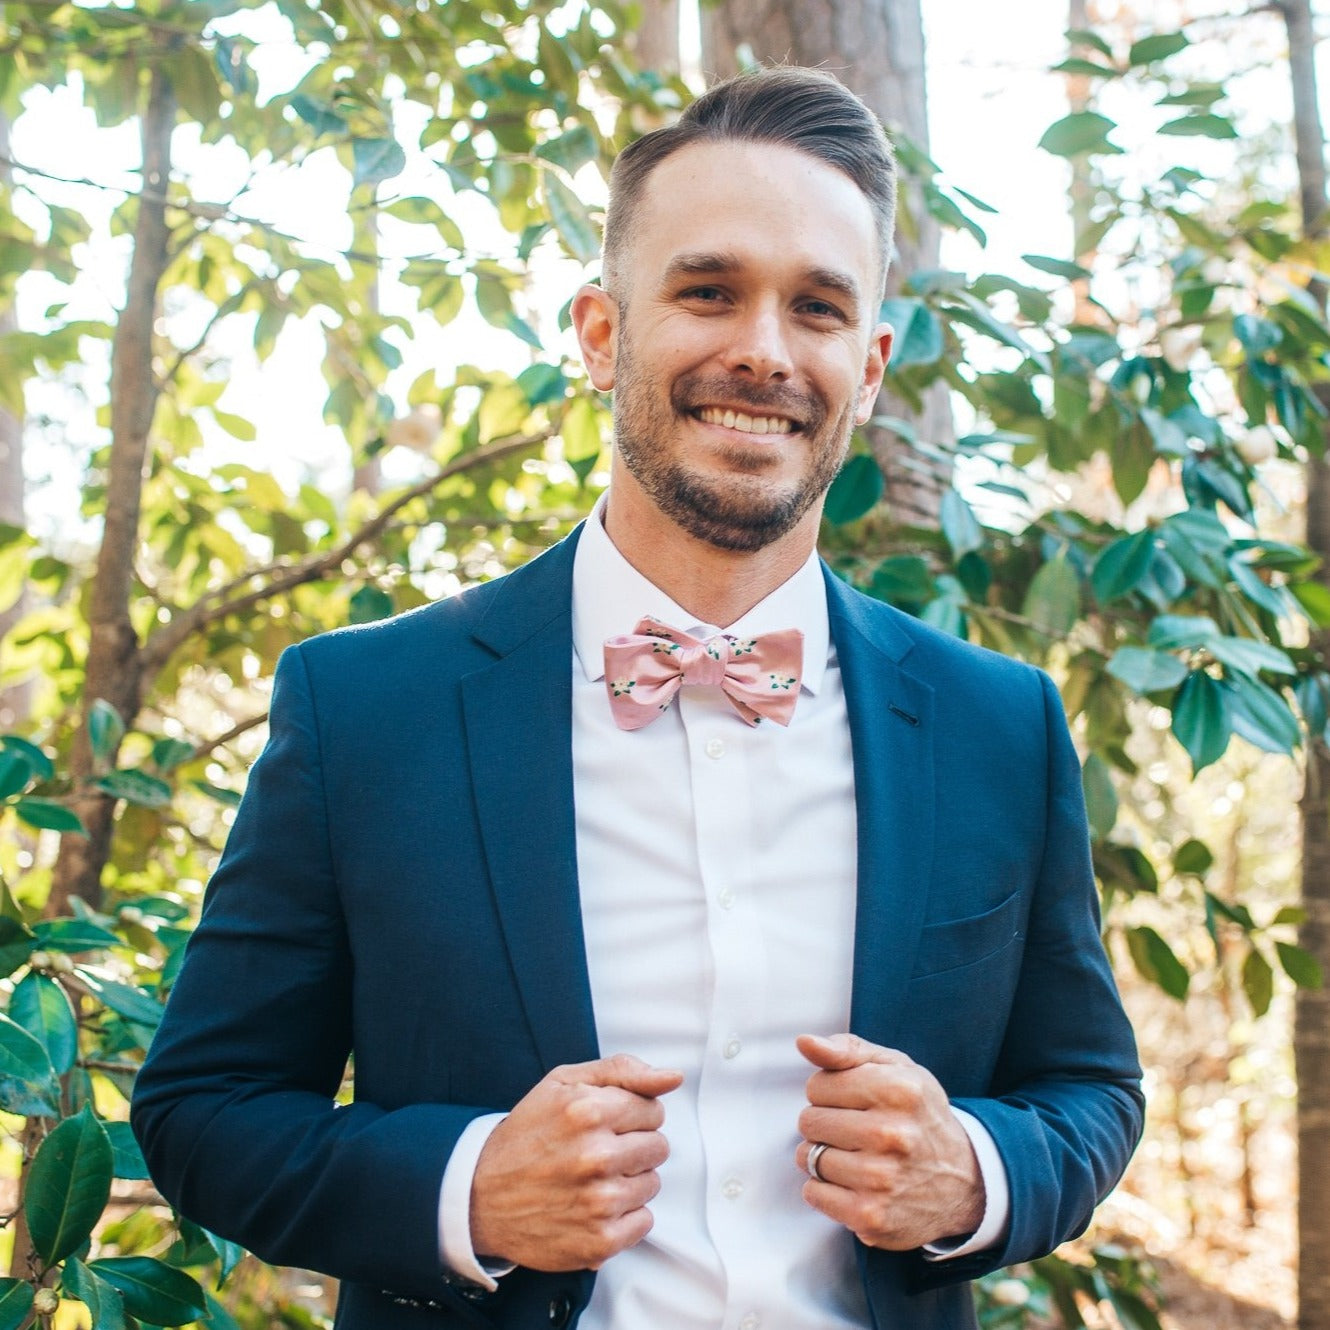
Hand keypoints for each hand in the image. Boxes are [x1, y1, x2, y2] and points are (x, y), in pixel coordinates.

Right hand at [470, 1053, 682, 1271]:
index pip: (654, 1110)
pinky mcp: (600, 1240)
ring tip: (592, 1179)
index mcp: (589, 1111)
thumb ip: (623, 1071)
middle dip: (633, 1146)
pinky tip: (594, 1206)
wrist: (480, 1195)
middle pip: (658, 1147)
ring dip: (629, 1181)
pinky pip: (644, 1222)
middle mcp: (596, 1156)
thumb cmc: (528, 1133)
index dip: (631, 1116)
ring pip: (652, 1184)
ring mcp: (599, 1202)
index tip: (606, 1124)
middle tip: (598, 1151)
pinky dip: (625, 1216)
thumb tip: (673, 1077)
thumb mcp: (564, 1083)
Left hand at [794, 1033, 983, 1250]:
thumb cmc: (920, 1117)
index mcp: (897, 1090)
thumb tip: (804, 1042)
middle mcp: (890, 1134)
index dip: (830, 1093)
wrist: (965, 1182)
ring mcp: (880, 1179)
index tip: (855, 1103)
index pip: (816, 1086)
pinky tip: (853, 1183)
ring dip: (823, 1157)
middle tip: (856, 1131)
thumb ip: (847, 1050)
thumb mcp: (896, 1069)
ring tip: (856, 1157)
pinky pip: (814, 1193)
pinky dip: (825, 1189)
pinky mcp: (870, 1216)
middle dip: (825, 1124)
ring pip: (808, 1157)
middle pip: (809, 1122)